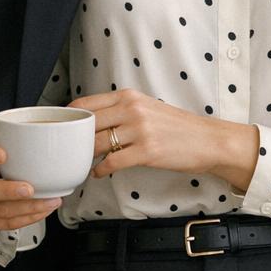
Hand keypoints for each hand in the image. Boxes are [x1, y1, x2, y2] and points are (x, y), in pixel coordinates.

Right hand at [0, 136, 62, 230]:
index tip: (3, 154)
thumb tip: (64, 113)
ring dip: (24, 208)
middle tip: (29, 188)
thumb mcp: (10, 140)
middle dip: (7, 191)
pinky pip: (3, 224)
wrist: (1, 174)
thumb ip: (27, 131)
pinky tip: (42, 210)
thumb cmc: (8, 156)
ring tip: (47, 201)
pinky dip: (26, 219)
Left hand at [74, 88, 248, 184]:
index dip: (68, 117)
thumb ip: (121, 110)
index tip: (61, 129)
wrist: (209, 141)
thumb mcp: (148, 107)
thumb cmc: (178, 128)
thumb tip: (92, 122)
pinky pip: (113, 162)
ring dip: (87, 157)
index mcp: (129, 96)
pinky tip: (99, 173)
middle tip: (68, 151)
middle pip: (88, 124)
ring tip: (83, 163)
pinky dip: (101, 170)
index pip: (86, 103)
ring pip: (98, 144)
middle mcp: (132, 109)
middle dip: (74, 140)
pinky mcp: (147, 151)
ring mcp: (140, 130)